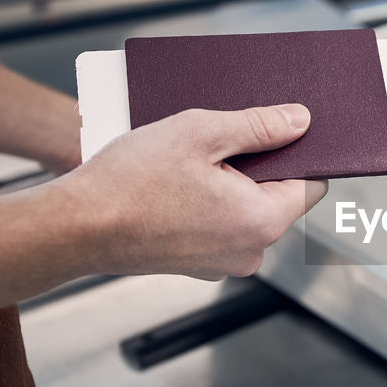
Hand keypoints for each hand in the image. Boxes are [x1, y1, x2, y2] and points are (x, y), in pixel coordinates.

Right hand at [57, 104, 326, 279]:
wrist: (74, 229)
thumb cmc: (131, 182)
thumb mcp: (200, 133)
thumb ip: (259, 126)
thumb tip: (300, 121)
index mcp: (262, 222)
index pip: (312, 184)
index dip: (300, 153)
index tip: (280, 130)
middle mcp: (250, 252)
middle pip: (278, 196)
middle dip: (257, 164)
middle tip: (221, 137)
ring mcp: (223, 264)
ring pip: (245, 210)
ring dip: (229, 181)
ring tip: (192, 158)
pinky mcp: (197, 265)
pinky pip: (219, 225)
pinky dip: (208, 201)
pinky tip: (177, 182)